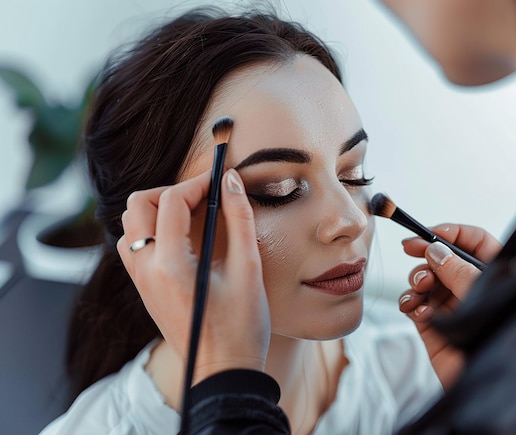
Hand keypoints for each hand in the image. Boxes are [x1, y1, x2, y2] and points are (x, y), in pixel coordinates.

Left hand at [117, 168, 269, 383]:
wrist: (223, 372)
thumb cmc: (242, 326)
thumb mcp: (248, 268)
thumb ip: (239, 218)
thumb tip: (230, 180)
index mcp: (171, 265)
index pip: (171, 202)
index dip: (197, 183)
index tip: (221, 180)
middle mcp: (146, 271)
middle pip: (137, 205)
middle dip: (170, 191)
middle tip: (203, 196)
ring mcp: (140, 282)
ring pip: (130, 225)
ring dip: (157, 210)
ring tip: (192, 215)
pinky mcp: (144, 291)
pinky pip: (134, 247)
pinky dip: (152, 231)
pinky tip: (182, 239)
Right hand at [398, 223, 500, 388]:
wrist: (484, 386)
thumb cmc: (498, 338)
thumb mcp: (481, 295)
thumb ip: (457, 270)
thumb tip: (435, 250)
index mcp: (494, 276)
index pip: (475, 241)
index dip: (452, 232)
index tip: (428, 234)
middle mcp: (472, 288)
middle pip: (444, 258)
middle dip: (426, 255)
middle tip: (410, 250)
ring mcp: (452, 306)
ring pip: (426, 279)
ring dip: (417, 279)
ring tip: (420, 289)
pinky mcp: (433, 325)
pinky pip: (414, 304)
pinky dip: (410, 302)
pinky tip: (415, 309)